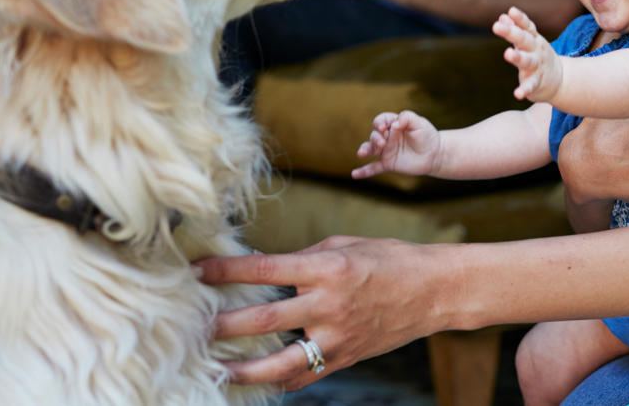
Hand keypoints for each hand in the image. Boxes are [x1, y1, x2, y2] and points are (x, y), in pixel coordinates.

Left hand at [195, 236, 446, 391]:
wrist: (433, 290)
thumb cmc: (390, 259)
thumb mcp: (344, 246)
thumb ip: (304, 258)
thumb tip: (267, 268)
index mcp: (326, 267)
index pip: (263, 268)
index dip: (225, 271)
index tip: (196, 271)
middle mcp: (328, 303)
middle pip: (264, 319)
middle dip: (224, 324)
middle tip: (195, 327)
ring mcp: (337, 335)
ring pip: (280, 362)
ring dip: (244, 369)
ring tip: (218, 370)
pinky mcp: (345, 357)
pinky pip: (305, 375)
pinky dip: (279, 381)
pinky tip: (257, 382)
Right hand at [352, 110, 440, 177]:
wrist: (434, 154)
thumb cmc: (427, 136)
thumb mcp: (419, 123)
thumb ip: (407, 118)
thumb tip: (395, 123)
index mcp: (393, 124)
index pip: (381, 121)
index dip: (380, 123)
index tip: (384, 127)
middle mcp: (387, 137)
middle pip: (374, 135)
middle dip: (376, 138)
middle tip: (383, 143)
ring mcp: (386, 150)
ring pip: (370, 149)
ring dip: (365, 149)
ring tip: (362, 153)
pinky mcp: (388, 163)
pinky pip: (373, 168)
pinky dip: (364, 171)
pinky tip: (355, 175)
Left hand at [492, 6, 562, 101]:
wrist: (560, 80)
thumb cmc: (538, 56)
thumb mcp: (529, 42)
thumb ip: (516, 29)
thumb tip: (502, 17)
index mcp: (533, 40)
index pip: (527, 27)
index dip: (519, 19)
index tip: (510, 11)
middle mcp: (536, 51)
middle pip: (524, 40)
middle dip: (511, 32)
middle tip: (496, 26)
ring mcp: (537, 67)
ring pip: (527, 61)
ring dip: (518, 57)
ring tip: (507, 53)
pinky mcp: (537, 83)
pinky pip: (531, 86)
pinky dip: (524, 90)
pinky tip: (517, 94)